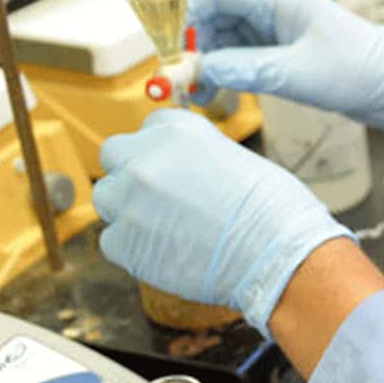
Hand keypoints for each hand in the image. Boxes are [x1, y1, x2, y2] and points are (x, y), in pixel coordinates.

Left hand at [94, 109, 351, 336]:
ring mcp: (130, 201)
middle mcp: (145, 159)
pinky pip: (111, 241)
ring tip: (166, 230)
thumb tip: (186, 173)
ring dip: (128, 210)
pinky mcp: (123, 242)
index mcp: (177, 131)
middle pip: (114, 154)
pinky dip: (133, 249)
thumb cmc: (274, 211)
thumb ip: (198, 158)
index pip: (150, 127)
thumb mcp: (237, 160)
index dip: (163, 149)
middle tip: (160, 198)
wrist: (276, 256)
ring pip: (107, 198)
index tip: (177, 168)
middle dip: (132, 172)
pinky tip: (166, 254)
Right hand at [188, 0, 383, 132]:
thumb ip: (243, 70)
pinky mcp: (274, 47)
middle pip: (210, 14)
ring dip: (206, 63)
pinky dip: (223, 71)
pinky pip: (236, 53)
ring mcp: (271, 25)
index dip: (186, 17)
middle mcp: (269, 4)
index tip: (175, 53)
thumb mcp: (296, 74)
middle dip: (194, 47)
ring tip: (201, 95)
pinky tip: (215, 92)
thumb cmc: (356, 70)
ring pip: (219, 36)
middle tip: (185, 83)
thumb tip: (196, 72)